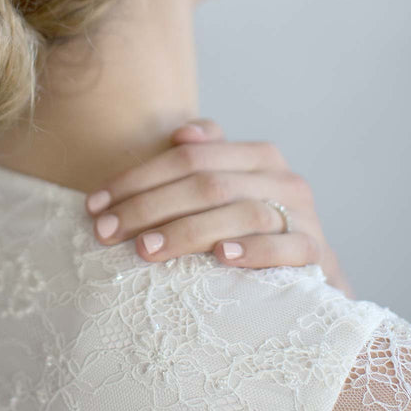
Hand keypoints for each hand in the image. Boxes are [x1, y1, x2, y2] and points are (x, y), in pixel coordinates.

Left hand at [85, 119, 353, 297]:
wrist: (313, 277)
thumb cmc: (256, 229)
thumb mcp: (232, 189)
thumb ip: (208, 156)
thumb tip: (182, 132)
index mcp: (257, 156)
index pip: (188, 157)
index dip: (138, 178)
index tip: (95, 204)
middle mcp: (282, 178)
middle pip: (206, 183)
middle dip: (149, 207)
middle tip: (107, 231)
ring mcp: (302, 214)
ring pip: (239, 213)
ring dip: (187, 231)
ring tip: (145, 249)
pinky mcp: (315, 252)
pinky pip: (286, 246)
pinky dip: (253, 250)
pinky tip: (220, 258)